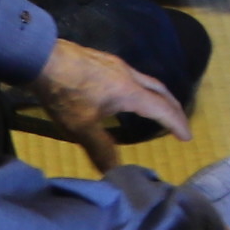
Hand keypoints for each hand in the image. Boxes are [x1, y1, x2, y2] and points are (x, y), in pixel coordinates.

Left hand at [30, 39, 188, 174]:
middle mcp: (129, 75)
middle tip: (180, 122)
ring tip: (157, 109)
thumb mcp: (81, 127)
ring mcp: (116, 65)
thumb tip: (115, 172)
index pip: (162, 109)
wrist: (41, 57)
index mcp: (130, 92)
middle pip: (161, 90)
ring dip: (158, 96)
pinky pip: (133, 76)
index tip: (187, 137)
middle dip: (174, 107)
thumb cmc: (65, 93)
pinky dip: (142, 89)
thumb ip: (100, 149)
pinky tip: (126, 95)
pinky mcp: (103, 61)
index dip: (176, 123)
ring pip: (147, 80)